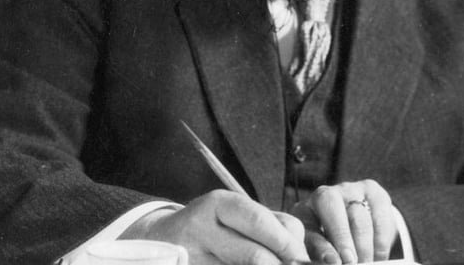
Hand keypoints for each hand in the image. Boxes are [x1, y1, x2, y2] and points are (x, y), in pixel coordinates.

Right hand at [120, 190, 307, 264]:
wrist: (160, 240)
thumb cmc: (214, 227)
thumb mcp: (237, 215)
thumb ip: (271, 227)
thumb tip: (301, 254)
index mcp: (220, 204)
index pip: (260, 222)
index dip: (286, 243)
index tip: (303, 258)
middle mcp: (202, 228)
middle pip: (253, 254)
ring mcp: (193, 255)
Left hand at [291, 180, 396, 263]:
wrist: (352, 226)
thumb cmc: (330, 244)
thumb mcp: (320, 251)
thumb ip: (322, 255)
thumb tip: (334, 263)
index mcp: (303, 212)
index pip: (309, 227)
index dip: (323, 247)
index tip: (335, 263)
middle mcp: (324, 195)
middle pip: (331, 207)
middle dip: (343, 238)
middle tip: (352, 261)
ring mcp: (349, 190)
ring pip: (358, 215)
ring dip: (364, 245)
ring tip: (367, 263)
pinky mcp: (371, 190)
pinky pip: (379, 213)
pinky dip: (380, 239)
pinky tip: (379, 255)